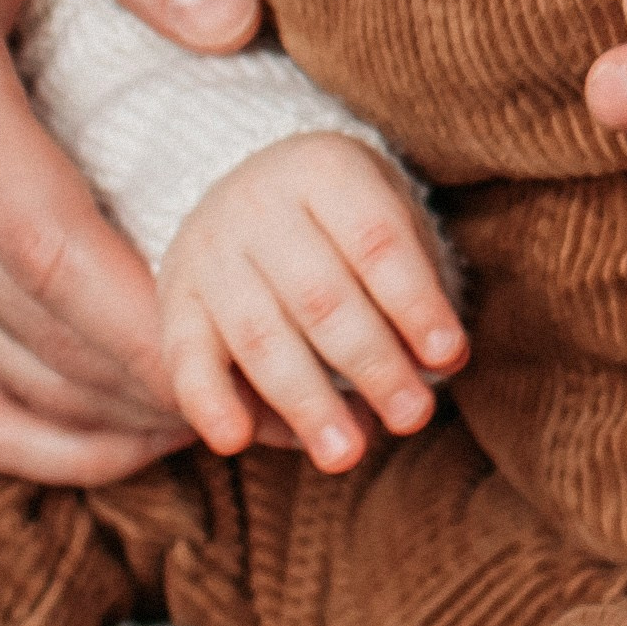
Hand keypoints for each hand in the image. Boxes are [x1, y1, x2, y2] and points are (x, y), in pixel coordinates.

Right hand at [0, 0, 263, 482]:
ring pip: (5, 380)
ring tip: (259, 412)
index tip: (248, 351)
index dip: (144, 313)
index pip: (37, 233)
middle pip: (31, 324)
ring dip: (129, 416)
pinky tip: (159, 432)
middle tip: (298, 402)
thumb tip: (223, 16)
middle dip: (163, 376)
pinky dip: (62, 442)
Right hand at [159, 138, 466, 470]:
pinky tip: (236, 440)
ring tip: (347, 454)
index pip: (376, 241)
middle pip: (321, 295)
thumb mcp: (389, 218)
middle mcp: (259, 205)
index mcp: (325, 171)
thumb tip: (431, 368)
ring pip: (261, 335)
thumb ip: (412, 289)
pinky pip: (186, 355)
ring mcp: (210, 252)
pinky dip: (208, 401)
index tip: (449, 357)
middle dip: (373, 363)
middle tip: (413, 417)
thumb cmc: (345, 223)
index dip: (414, 302)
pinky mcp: (177, 299)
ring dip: (307, 401)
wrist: (250, 187)